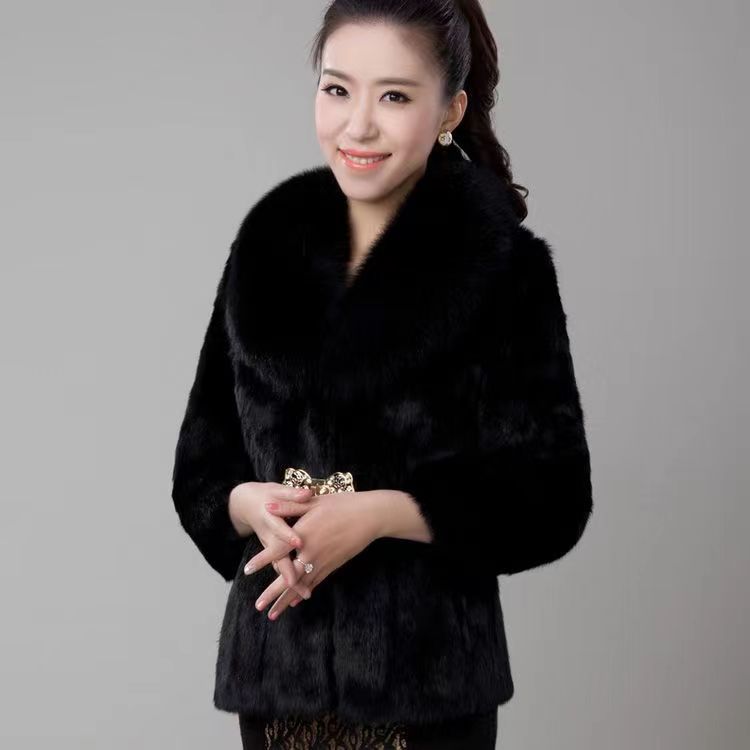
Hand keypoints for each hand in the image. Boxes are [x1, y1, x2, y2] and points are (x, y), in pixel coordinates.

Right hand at [232, 481, 316, 601]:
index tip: (299, 542)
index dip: (288, 535)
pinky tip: (302, 592)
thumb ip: (292, 494)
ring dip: (289, 581)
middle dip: (286, 571)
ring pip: (279, 566)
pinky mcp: (272, 553)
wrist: (244, 505)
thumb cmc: (265, 496)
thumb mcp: (276, 491)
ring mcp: (269, 546)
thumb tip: (307, 492)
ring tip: (304, 595)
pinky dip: (290, 579)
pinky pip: (280, 568)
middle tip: (296, 584)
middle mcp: (269, 536)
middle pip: (278, 556)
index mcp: (270, 518)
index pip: (279, 528)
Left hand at [246, 490, 383, 619]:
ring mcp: (324, 561)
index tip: (247, 570)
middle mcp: (312, 552)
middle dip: (273, 593)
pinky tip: (295, 602)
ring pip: (301, 585)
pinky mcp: (333, 565)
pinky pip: (315, 583)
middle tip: (258, 607)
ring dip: (286, 600)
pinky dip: (303, 593)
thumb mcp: (313, 501)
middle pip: (289, 577)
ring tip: (272, 614)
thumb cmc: (342, 504)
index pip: (279, 550)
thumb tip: (266, 506)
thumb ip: (288, 506)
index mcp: (304, 533)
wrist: (370, 516)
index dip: (262, 560)